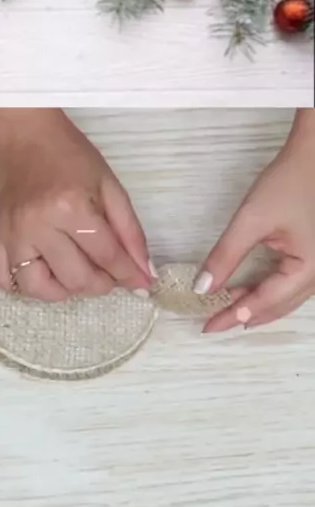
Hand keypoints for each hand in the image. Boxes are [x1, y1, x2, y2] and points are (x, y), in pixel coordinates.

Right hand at [0, 109, 154, 300]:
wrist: (24, 137)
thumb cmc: (69, 156)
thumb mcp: (110, 186)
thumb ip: (130, 232)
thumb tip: (143, 273)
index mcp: (70, 207)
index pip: (106, 256)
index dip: (128, 274)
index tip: (140, 284)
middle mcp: (38, 226)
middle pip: (76, 279)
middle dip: (100, 284)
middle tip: (108, 273)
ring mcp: (12, 236)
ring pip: (38, 289)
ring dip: (64, 291)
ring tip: (76, 273)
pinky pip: (3, 281)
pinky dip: (26, 287)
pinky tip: (45, 273)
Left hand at [195, 110, 314, 331]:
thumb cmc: (291, 180)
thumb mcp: (252, 220)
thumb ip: (225, 256)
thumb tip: (203, 288)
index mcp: (309, 269)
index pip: (264, 303)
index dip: (233, 315)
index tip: (208, 326)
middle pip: (278, 306)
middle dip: (245, 315)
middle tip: (213, 323)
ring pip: (286, 298)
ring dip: (257, 304)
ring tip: (227, 309)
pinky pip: (292, 284)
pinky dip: (269, 291)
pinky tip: (250, 291)